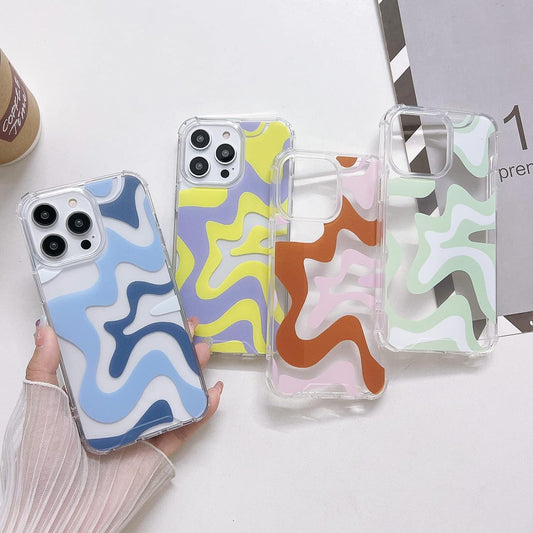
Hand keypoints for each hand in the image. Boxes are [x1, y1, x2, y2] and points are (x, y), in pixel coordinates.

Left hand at [27, 316, 222, 456]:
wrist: (59, 515)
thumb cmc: (45, 461)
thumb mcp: (41, 407)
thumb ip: (42, 368)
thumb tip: (44, 326)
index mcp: (94, 396)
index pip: (122, 358)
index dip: (139, 334)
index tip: (151, 312)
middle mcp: (121, 409)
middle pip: (155, 371)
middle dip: (174, 347)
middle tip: (187, 325)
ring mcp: (142, 428)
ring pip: (174, 393)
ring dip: (192, 372)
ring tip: (203, 350)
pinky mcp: (158, 449)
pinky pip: (185, 427)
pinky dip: (202, 410)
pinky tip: (212, 391)